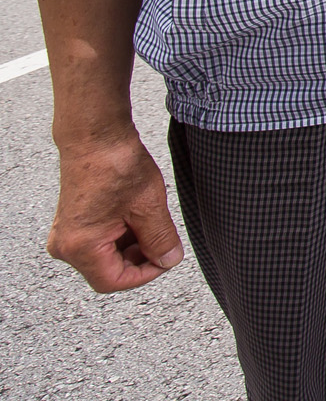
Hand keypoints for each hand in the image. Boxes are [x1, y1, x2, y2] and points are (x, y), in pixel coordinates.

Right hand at [47, 127, 183, 292]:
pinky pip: (100, 241)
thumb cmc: (115, 165)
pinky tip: (137, 215)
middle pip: (109, 270)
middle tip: (163, 238)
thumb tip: (169, 260)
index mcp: (80, 247)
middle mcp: (66, 245)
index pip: (114, 281)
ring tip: (149, 219)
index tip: (166, 260)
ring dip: (133, 245)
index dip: (145, 274)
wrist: (96, 135)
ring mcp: (66, 234)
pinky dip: (122, 234)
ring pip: (106, 256)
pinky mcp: (72, 223)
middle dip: (140, 258)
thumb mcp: (149, 206)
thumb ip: (161, 239)